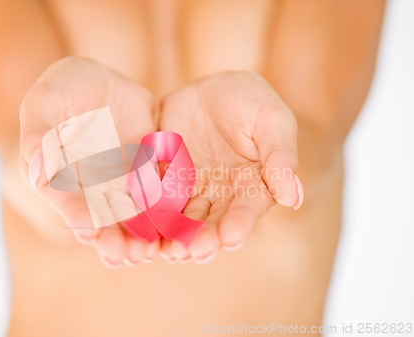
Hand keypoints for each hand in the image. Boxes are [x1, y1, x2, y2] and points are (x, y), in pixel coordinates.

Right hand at [19, 57, 158, 267]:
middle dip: (110, 239)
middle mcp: (88, 188)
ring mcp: (117, 183)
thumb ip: (39, 134)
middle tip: (123, 256)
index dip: (77, 215)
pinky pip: (155, 195)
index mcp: (57, 176)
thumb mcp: (46, 101)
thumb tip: (36, 172)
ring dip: (136, 236)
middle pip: (98, 219)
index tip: (90, 229)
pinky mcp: (145, 173)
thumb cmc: (63, 88)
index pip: (66, 200)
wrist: (101, 80)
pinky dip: (162, 212)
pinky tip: (172, 226)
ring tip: (146, 253)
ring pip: (127, 216)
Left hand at [158, 72, 303, 263]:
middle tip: (191, 251)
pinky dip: (151, 214)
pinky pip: (156, 198)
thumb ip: (280, 156)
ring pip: (184, 218)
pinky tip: (143, 228)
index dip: (240, 222)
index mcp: (253, 184)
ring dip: (176, 235)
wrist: (212, 88)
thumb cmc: (250, 101)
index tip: (231, 236)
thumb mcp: (271, 119)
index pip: (248, 207)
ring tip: (168, 250)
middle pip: (213, 221)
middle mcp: (223, 194)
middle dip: (203, 238)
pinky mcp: (166, 179)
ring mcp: (193, 189)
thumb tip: (293, 198)